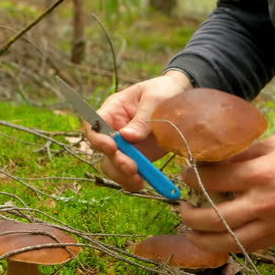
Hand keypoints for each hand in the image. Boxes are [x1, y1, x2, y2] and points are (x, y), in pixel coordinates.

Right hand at [85, 71, 192, 191]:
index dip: (98, 139)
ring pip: (113, 166)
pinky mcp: (138, 157)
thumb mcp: (155, 99)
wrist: (181, 97)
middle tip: (132, 167)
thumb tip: (127, 137)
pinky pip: (128, 174)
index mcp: (113, 110)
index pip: (94, 126)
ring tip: (139, 180)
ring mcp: (125, 146)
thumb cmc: (163, 91)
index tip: (111, 147)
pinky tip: (143, 182)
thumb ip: (142, 119)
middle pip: (103, 151)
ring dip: (123, 175)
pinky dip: (132, 181)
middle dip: (115, 161)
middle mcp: (114, 130)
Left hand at [179, 135, 274, 252]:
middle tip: (182, 206)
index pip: (211, 179)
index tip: (186, 174)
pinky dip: (225, 245)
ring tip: (191, 230)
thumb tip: (212, 158)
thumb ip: (242, 153)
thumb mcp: (272, 144)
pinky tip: (216, 239)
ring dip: (200, 238)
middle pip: (210, 218)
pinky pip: (244, 248)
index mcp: (259, 174)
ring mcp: (270, 225)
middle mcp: (262, 203)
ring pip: (224, 241)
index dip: (191, 177)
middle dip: (188, 214)